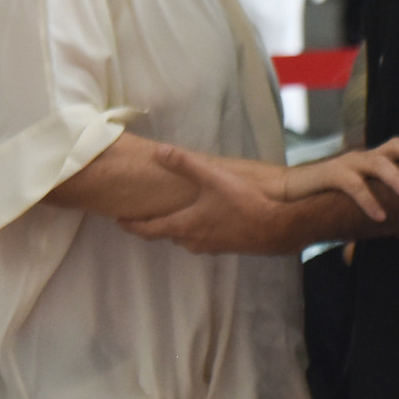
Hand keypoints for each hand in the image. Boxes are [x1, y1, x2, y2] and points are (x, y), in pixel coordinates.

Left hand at [121, 147, 298, 254]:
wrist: (279, 228)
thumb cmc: (244, 204)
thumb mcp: (213, 179)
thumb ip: (186, 165)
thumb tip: (160, 150)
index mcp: (184, 225)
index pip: (149, 229)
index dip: (132, 225)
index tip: (119, 221)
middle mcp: (194, 240)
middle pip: (169, 234)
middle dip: (160, 225)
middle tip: (152, 214)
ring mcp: (213, 246)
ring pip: (190, 238)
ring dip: (184, 228)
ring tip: (183, 215)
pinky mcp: (230, 247)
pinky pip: (208, 239)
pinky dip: (204, 230)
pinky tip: (215, 219)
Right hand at [281, 126, 398, 219]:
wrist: (291, 196)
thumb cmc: (332, 200)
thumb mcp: (365, 207)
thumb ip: (390, 217)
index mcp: (375, 160)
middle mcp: (364, 157)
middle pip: (394, 146)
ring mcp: (348, 163)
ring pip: (377, 165)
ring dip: (397, 180)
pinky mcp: (331, 175)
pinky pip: (354, 186)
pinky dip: (369, 201)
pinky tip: (381, 217)